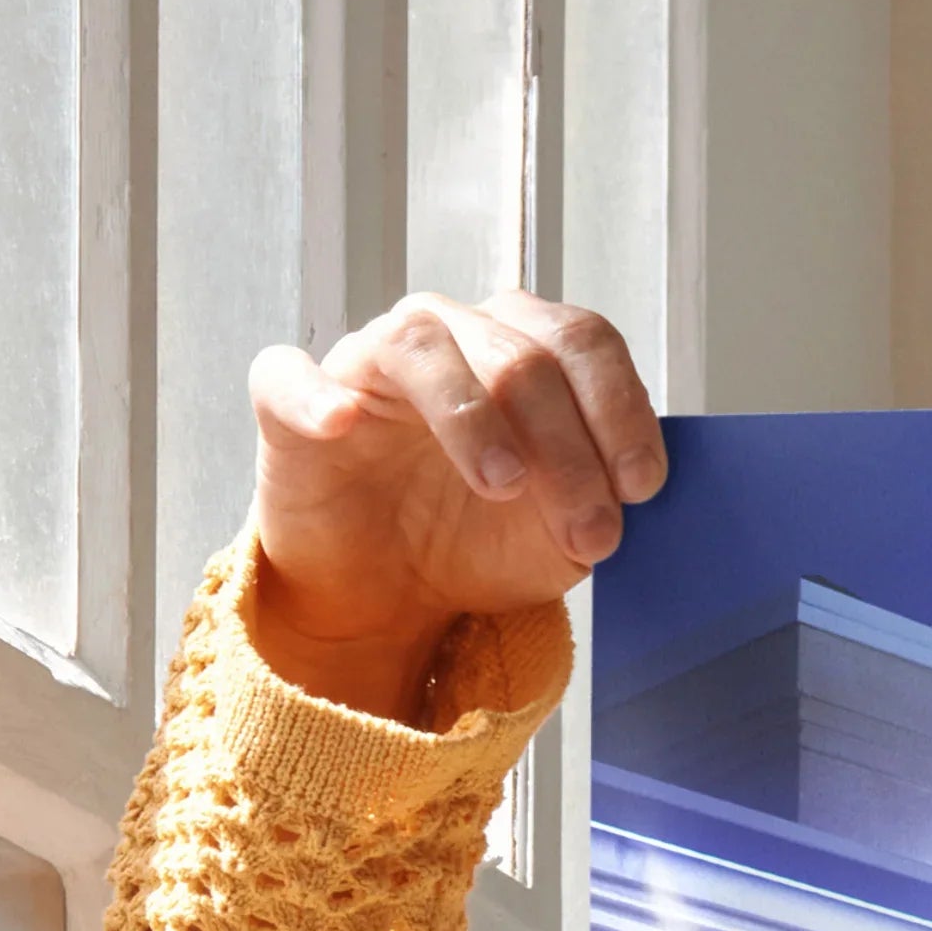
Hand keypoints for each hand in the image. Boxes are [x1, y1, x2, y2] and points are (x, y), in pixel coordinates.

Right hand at [244, 292, 665, 721]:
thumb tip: (631, 490)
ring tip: (504, 485)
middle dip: (568, 449)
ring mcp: (368, 362)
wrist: (391, 595)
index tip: (642, 487)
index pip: (582, 342)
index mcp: (523, 350)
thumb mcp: (562, 535)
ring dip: (473, 417)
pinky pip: (289, 376)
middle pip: (520, 354)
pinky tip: (343, 423)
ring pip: (422, 346)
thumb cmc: (477, 541)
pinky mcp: (291, 403)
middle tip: (589, 530)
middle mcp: (450, 336)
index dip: (620, 409)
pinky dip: (316, 395)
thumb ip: (601, 501)